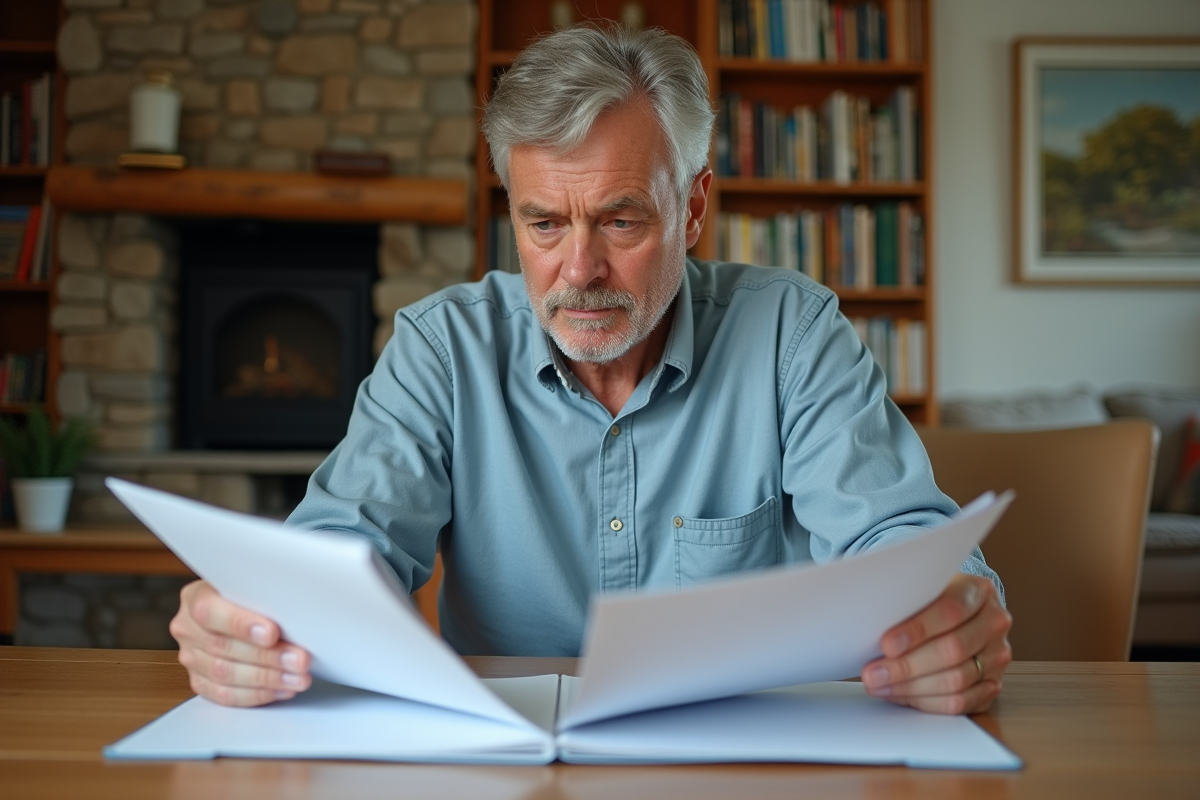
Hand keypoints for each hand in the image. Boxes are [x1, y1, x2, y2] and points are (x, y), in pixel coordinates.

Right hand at [170, 579, 312, 706]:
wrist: (232, 609)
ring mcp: (191, 657)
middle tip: (299, 660)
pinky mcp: (200, 681)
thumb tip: (293, 613)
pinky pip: (226, 695)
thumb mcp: (252, 586)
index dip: (241, 624)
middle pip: (222, 647)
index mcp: (196, 597)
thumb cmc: (249, 596)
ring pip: (225, 675)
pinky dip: (258, 694)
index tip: (272, 633)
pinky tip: (282, 689)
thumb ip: (262, 597)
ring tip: (297, 678)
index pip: (210, 612)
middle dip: (267, 656)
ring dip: (267, 679)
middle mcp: (188, 628)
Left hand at [861, 573, 1011, 714]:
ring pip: (957, 680)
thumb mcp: (921, 588)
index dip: (917, 630)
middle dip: (907, 666)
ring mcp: (997, 655)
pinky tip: (900, 695)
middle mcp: (994, 622)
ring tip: (879, 685)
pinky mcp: (993, 683)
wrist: (959, 610)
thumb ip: (906, 601)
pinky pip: (962, 703)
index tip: (887, 644)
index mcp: (978, 591)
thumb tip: (870, 622)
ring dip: (912, 687)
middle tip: (873, 673)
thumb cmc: (930, 598)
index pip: (951, 610)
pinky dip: (927, 702)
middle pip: (953, 650)